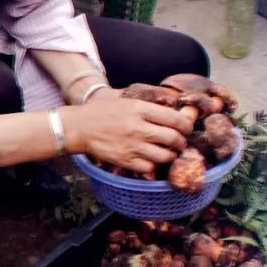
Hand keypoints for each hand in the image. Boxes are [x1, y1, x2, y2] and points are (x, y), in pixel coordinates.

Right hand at [62, 94, 193, 174]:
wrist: (80, 127)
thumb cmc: (102, 111)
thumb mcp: (125, 99)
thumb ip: (146, 102)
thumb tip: (170, 104)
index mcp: (140, 109)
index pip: (174, 118)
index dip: (186, 125)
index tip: (186, 128)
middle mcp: (139, 128)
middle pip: (173, 139)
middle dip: (181, 142)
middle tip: (180, 142)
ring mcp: (133, 146)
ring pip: (165, 156)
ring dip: (171, 155)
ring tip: (169, 153)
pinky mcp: (126, 160)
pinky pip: (150, 167)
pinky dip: (154, 165)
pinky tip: (152, 159)